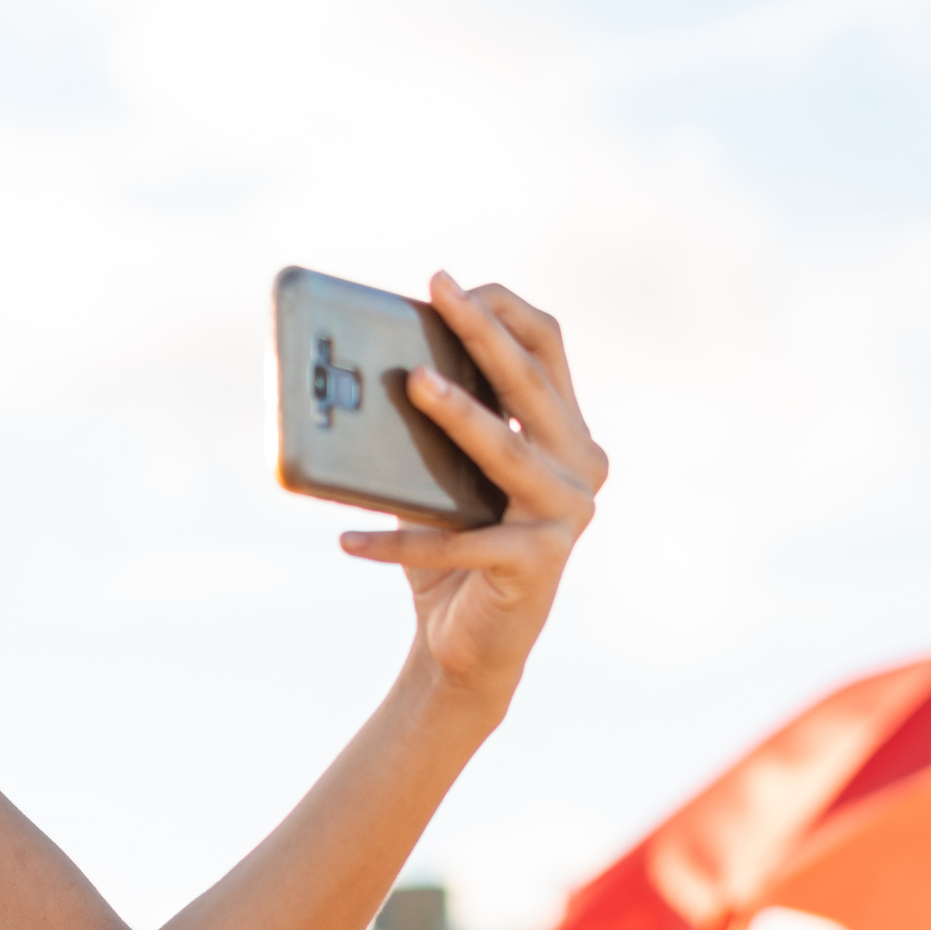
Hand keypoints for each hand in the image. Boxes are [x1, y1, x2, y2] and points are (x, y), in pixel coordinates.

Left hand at [340, 276, 604, 711]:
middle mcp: (582, 464)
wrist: (469, 645)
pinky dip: (398, 541)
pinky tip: (348, 541)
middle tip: (440, 292)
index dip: (503, 310)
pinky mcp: (538, 562)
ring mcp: (568, 513)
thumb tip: (376, 365)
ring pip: (506, 449)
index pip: (549, 346)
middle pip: (532, 382)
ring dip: (460, 414)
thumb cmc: (453, 548)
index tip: (447, 283)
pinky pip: (458, 540)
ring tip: (414, 383)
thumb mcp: (446, 475)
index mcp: (567, 431)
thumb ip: (437, 424)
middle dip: (482, 332)